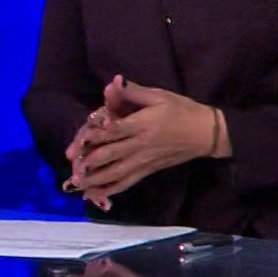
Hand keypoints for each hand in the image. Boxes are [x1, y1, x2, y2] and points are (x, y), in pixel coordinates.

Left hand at [71, 76, 215, 206]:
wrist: (206, 133)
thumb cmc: (181, 110)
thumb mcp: (159, 95)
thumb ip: (134, 92)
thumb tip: (114, 81)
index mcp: (142, 124)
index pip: (115, 131)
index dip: (96, 135)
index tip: (79, 140)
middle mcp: (141, 145)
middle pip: (111, 155)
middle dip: (90, 162)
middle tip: (71, 166)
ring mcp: (144, 161)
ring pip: (117, 172)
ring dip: (96, 179)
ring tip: (77, 184)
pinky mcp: (148, 170)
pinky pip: (128, 182)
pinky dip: (111, 189)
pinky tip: (96, 194)